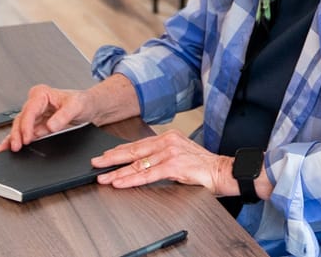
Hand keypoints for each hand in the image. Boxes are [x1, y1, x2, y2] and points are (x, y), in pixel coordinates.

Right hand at [0, 83, 94, 151]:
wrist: (90, 107)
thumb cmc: (83, 102)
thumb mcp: (77, 106)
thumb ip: (63, 116)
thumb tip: (50, 126)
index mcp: (42, 94)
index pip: (29, 110)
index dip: (26, 125)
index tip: (27, 138)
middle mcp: (36, 103)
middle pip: (21, 119)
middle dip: (17, 133)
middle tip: (16, 147)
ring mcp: (36, 114)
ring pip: (20, 126)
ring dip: (15, 138)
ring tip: (11, 149)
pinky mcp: (38, 124)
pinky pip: (26, 132)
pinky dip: (20, 139)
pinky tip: (12, 146)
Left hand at [92, 131, 259, 197]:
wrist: (224, 171)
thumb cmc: (204, 166)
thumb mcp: (181, 156)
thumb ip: (164, 157)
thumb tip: (144, 164)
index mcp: (169, 137)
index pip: (139, 144)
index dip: (120, 151)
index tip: (105, 155)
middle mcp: (168, 141)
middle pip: (134, 151)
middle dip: (112, 158)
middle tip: (96, 163)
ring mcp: (171, 153)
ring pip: (138, 163)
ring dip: (117, 171)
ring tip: (103, 176)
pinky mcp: (174, 166)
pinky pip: (147, 175)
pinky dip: (131, 179)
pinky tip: (120, 181)